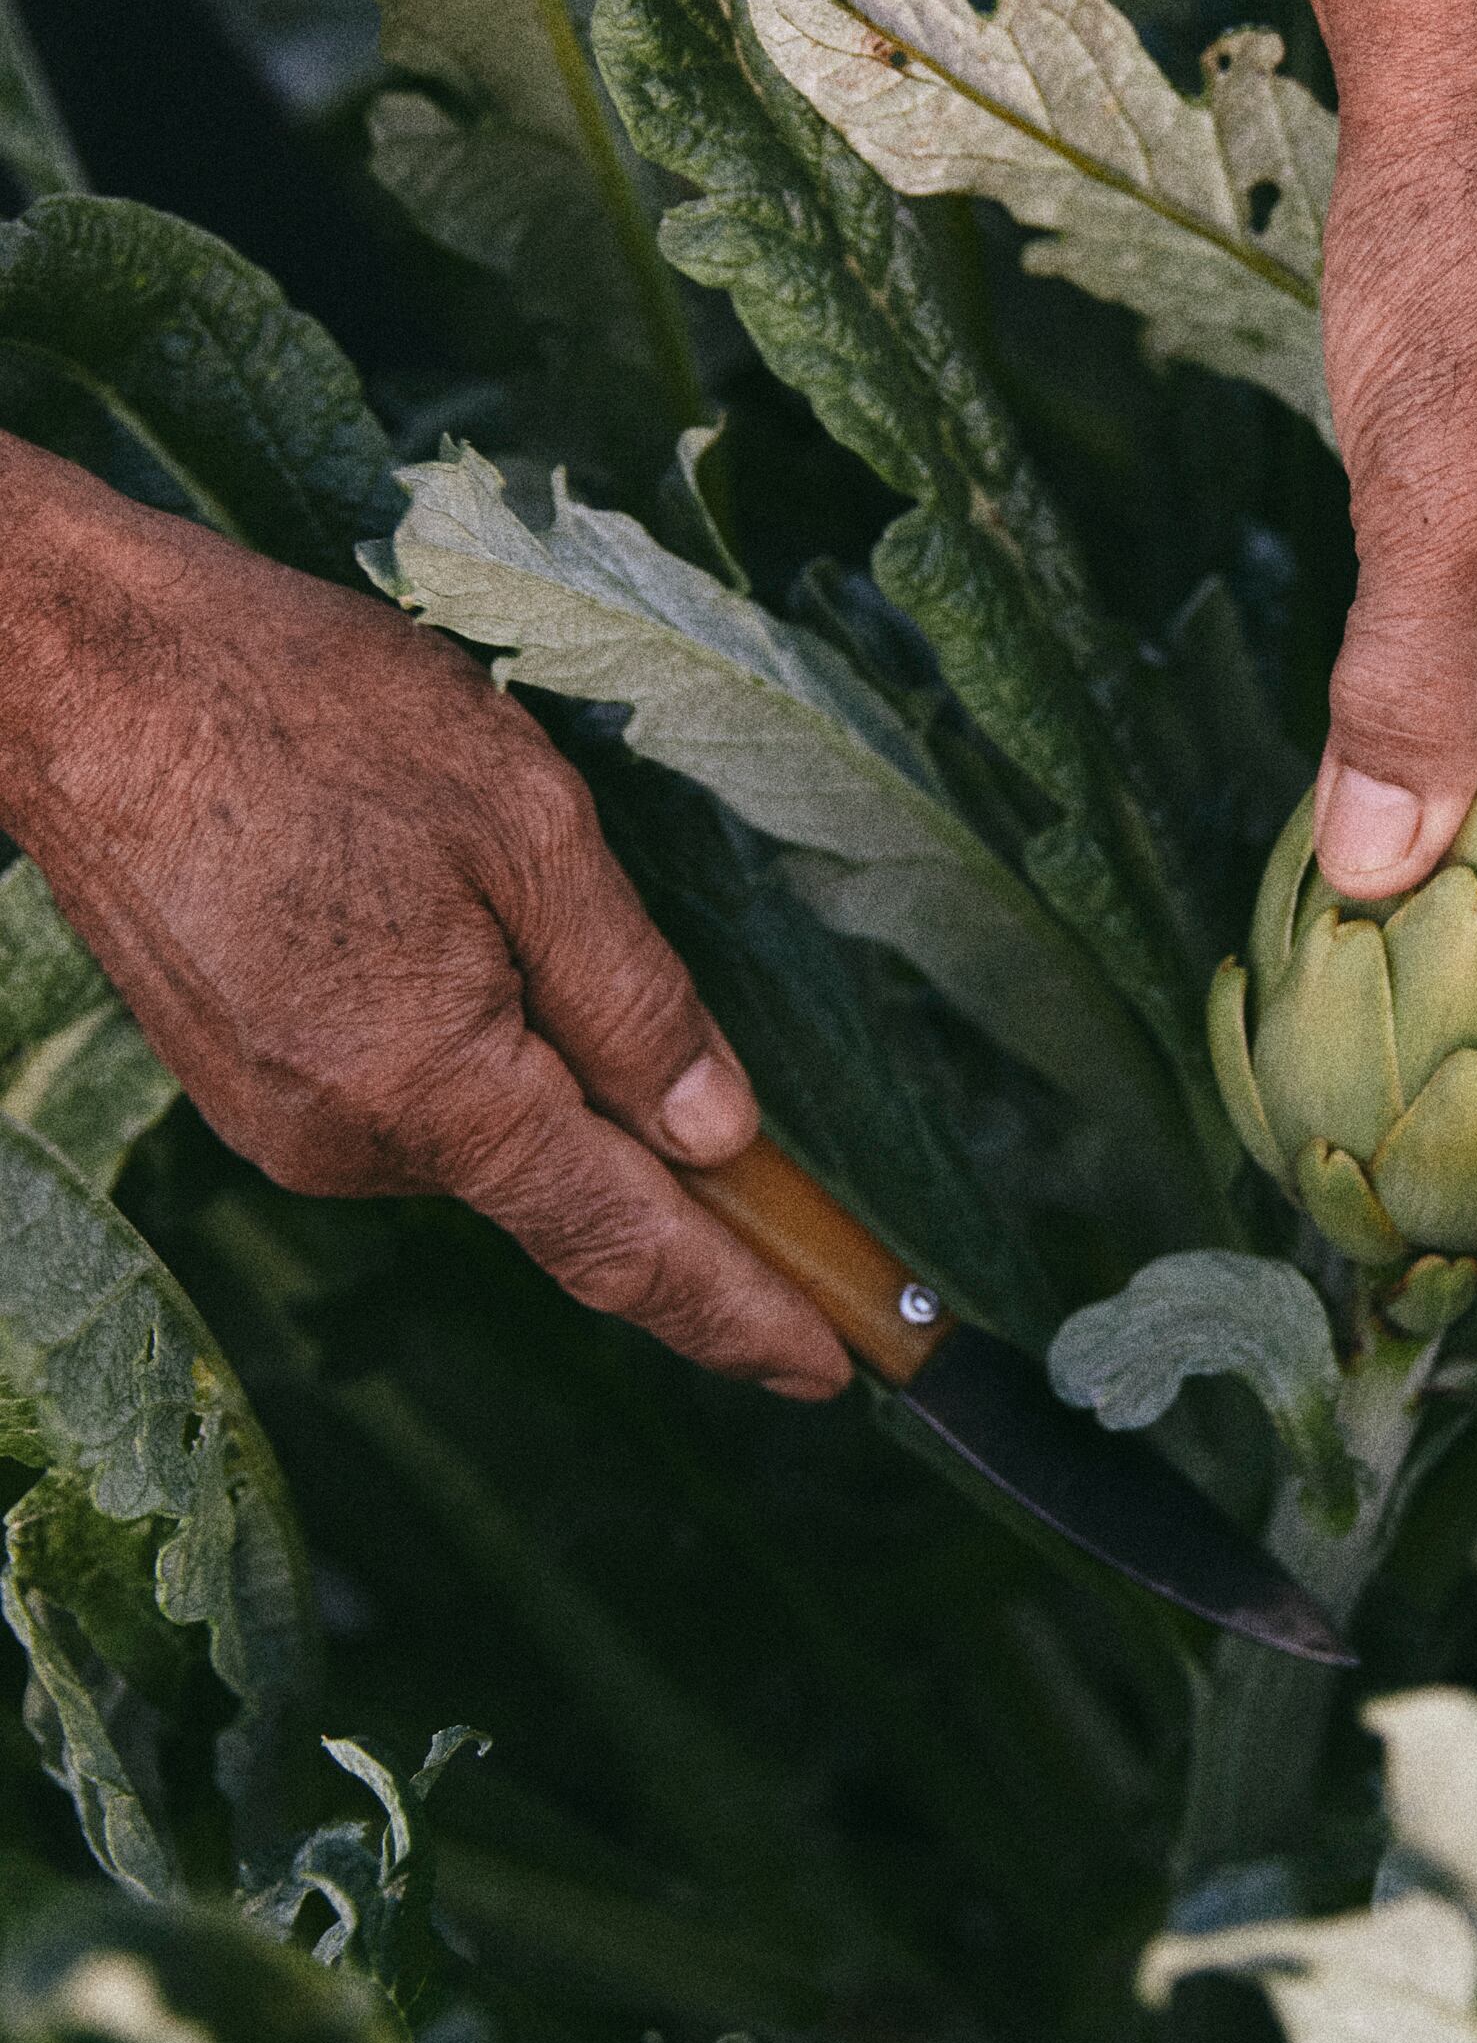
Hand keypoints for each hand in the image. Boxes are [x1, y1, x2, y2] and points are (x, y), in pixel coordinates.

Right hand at [0, 439, 848, 1396]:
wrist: (74, 676)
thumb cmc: (305, 715)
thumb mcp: (525, 822)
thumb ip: (631, 994)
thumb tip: (721, 1133)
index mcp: (432, 1091)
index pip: (621, 1243)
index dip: (741, 1310)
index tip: (835, 1366)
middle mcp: (346, 1144)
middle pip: (555, 1179)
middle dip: (652, 1147)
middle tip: (726, 1075)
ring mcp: (279, 1120)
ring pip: (481, 1125)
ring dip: (540, 1053)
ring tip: (496, 883)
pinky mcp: (243, 1079)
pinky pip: (406, 1088)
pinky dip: (466, 1036)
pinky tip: (435, 909)